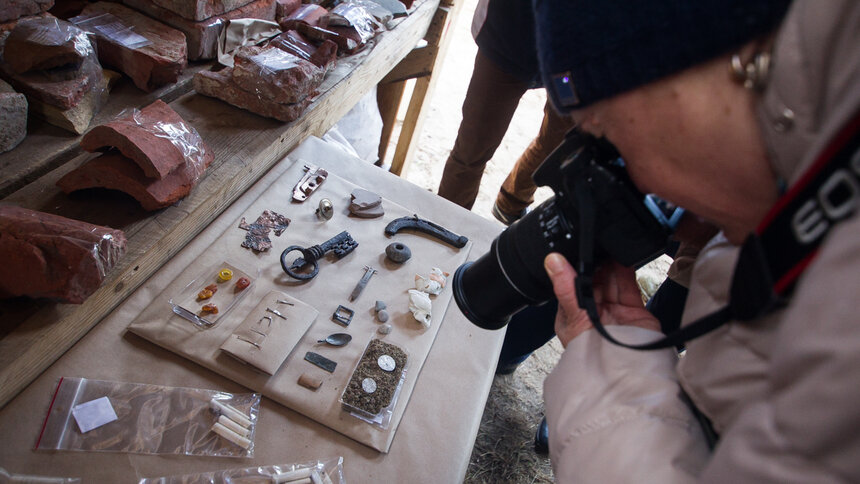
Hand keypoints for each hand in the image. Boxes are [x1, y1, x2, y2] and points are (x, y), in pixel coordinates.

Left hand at [544, 253, 659, 347]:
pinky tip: (622, 257)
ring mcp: (612, 311)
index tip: (574, 248)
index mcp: (571, 314)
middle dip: (593, 264)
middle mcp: (591, 311)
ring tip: (608, 247)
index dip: (573, 266)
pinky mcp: (632, 310)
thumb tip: (552, 261)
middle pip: (592, 279)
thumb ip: (566, 287)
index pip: (570, 284)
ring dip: (609, 265)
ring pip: (610, 280)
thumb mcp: (575, 317)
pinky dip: (626, 271)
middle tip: (592, 245)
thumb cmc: (593, 355)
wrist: (625, 373)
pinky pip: (628, 285)